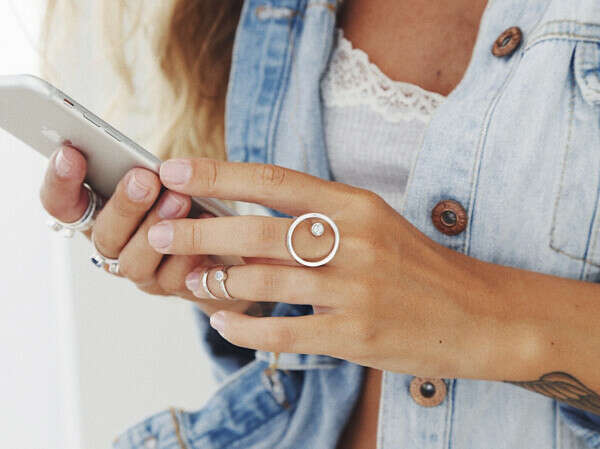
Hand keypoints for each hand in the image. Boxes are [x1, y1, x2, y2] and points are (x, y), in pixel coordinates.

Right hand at [39, 146, 251, 315]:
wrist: (223, 241)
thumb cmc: (180, 199)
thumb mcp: (159, 178)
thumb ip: (143, 171)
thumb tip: (142, 160)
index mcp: (98, 215)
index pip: (63, 204)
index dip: (60, 182)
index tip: (70, 153)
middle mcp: (114, 248)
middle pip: (103, 235)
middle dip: (124, 206)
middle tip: (143, 180)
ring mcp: (142, 271)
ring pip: (134, 262)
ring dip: (156, 228)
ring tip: (179, 199)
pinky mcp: (174, 287)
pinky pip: (175, 277)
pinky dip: (189, 252)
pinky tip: (205, 224)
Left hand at [148, 157, 490, 376]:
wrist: (474, 315)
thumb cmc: (414, 265)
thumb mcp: (371, 224)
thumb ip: (315, 218)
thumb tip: (248, 220)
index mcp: (355, 205)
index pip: (275, 181)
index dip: (219, 174)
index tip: (174, 170)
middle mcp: (353, 242)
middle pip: (258, 231)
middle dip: (198, 229)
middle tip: (155, 230)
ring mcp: (354, 291)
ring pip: (265, 282)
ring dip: (216, 282)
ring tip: (189, 280)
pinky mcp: (355, 335)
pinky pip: (283, 333)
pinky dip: (244, 329)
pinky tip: (223, 324)